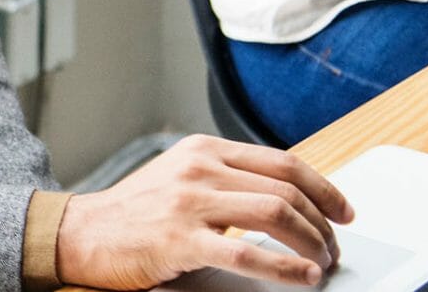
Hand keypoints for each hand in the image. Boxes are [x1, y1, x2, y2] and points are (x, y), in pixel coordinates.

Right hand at [56, 134, 353, 289]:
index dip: (324, 188)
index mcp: (203, 149)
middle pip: (285, 189)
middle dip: (322, 223)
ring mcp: (189, 202)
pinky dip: (284, 267)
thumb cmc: (134, 213)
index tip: (343, 211)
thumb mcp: (180, 177)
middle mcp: (199, 169)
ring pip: (275, 213)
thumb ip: (226, 180)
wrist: (83, 234)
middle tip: (333, 248)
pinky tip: (302, 277)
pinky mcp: (180, 239)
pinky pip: (247, 251)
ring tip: (322, 263)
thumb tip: (286, 200)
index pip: (282, 162)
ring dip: (311, 243)